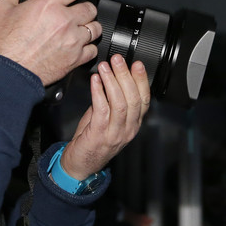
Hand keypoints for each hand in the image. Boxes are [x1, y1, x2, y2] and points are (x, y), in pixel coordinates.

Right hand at [0, 0, 101, 85]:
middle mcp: (64, 20)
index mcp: (48, 4)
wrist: (9, 73)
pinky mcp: (75, 58)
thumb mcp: (1, 9)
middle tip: (77, 11)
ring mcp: (73, 40)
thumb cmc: (5, 44)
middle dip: (85, 8)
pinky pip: (93, 49)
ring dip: (89, 27)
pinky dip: (88, 48)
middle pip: (90, 7)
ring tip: (79, 29)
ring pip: (96, 28)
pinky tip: (78, 46)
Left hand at [60, 54, 150, 179]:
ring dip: (112, 81)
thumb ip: (111, 101)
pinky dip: (99, 92)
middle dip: (126, 75)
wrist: (80, 165)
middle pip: (133, 98)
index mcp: (133, 124)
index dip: (142, 80)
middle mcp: (128, 129)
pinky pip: (102, 109)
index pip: (144, 99)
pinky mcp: (100, 135)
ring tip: (105, 66)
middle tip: (118, 59)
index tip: (137, 64)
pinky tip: (95, 81)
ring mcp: (115, 133)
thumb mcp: (107, 119)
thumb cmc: (92, 141)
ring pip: (120, 103)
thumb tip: (110, 78)